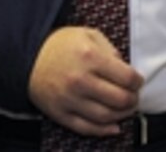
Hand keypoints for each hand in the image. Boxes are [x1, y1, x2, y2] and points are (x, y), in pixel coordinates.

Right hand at [28, 26, 143, 135]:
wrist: (28, 57)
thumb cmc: (60, 44)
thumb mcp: (89, 35)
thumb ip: (110, 49)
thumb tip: (125, 68)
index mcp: (90, 57)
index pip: (127, 78)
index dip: (137, 82)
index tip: (137, 82)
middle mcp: (81, 80)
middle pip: (119, 99)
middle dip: (132, 100)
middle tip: (133, 97)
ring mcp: (69, 99)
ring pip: (105, 116)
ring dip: (121, 116)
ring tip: (125, 110)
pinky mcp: (59, 113)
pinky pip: (85, 128)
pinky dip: (103, 131)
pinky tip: (113, 127)